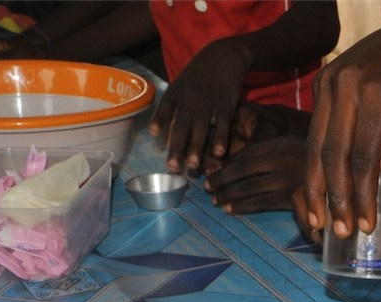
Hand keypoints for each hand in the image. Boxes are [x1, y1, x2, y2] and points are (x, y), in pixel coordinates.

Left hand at [149, 39, 250, 173]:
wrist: (223, 55)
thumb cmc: (198, 75)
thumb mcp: (181, 84)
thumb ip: (172, 106)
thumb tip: (158, 131)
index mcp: (176, 93)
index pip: (166, 109)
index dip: (160, 121)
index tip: (154, 136)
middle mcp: (190, 99)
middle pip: (182, 125)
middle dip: (177, 147)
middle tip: (173, 167)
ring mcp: (209, 103)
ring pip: (201, 128)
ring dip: (197, 147)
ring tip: (194, 165)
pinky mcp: (226, 105)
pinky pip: (223, 125)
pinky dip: (221, 139)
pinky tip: (219, 154)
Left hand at [206, 135, 306, 214]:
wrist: (339, 168)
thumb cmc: (304, 155)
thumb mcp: (283, 143)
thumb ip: (260, 150)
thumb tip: (228, 162)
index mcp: (275, 147)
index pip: (243, 158)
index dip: (224, 168)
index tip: (209, 174)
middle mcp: (279, 163)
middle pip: (243, 174)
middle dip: (222, 183)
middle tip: (208, 190)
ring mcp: (286, 182)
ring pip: (250, 190)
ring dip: (230, 197)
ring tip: (216, 202)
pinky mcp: (292, 198)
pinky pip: (263, 203)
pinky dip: (244, 207)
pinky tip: (231, 210)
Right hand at [303, 20, 380, 240]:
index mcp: (378, 92)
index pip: (364, 156)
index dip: (363, 195)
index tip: (367, 225)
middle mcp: (346, 83)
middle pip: (333, 154)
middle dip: (335, 198)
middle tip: (341, 232)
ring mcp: (328, 79)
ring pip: (314, 144)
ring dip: (315, 186)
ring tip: (320, 221)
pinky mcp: (321, 80)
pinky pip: (313, 130)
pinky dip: (314, 164)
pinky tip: (318, 192)